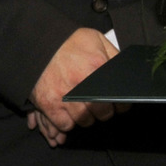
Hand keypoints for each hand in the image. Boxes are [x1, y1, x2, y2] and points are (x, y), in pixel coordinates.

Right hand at [27, 27, 121, 147]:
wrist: (38, 40)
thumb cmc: (69, 41)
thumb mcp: (97, 40)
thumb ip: (114, 57)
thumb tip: (127, 76)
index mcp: (97, 66)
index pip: (119, 99)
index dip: (120, 104)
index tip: (117, 104)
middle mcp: (82, 83)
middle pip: (103, 113)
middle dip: (104, 111)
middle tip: (98, 105)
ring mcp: (64, 96)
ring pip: (85, 121)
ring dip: (86, 116)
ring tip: (82, 106)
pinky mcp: (49, 104)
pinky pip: (65, 125)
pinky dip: (68, 121)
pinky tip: (69, 111)